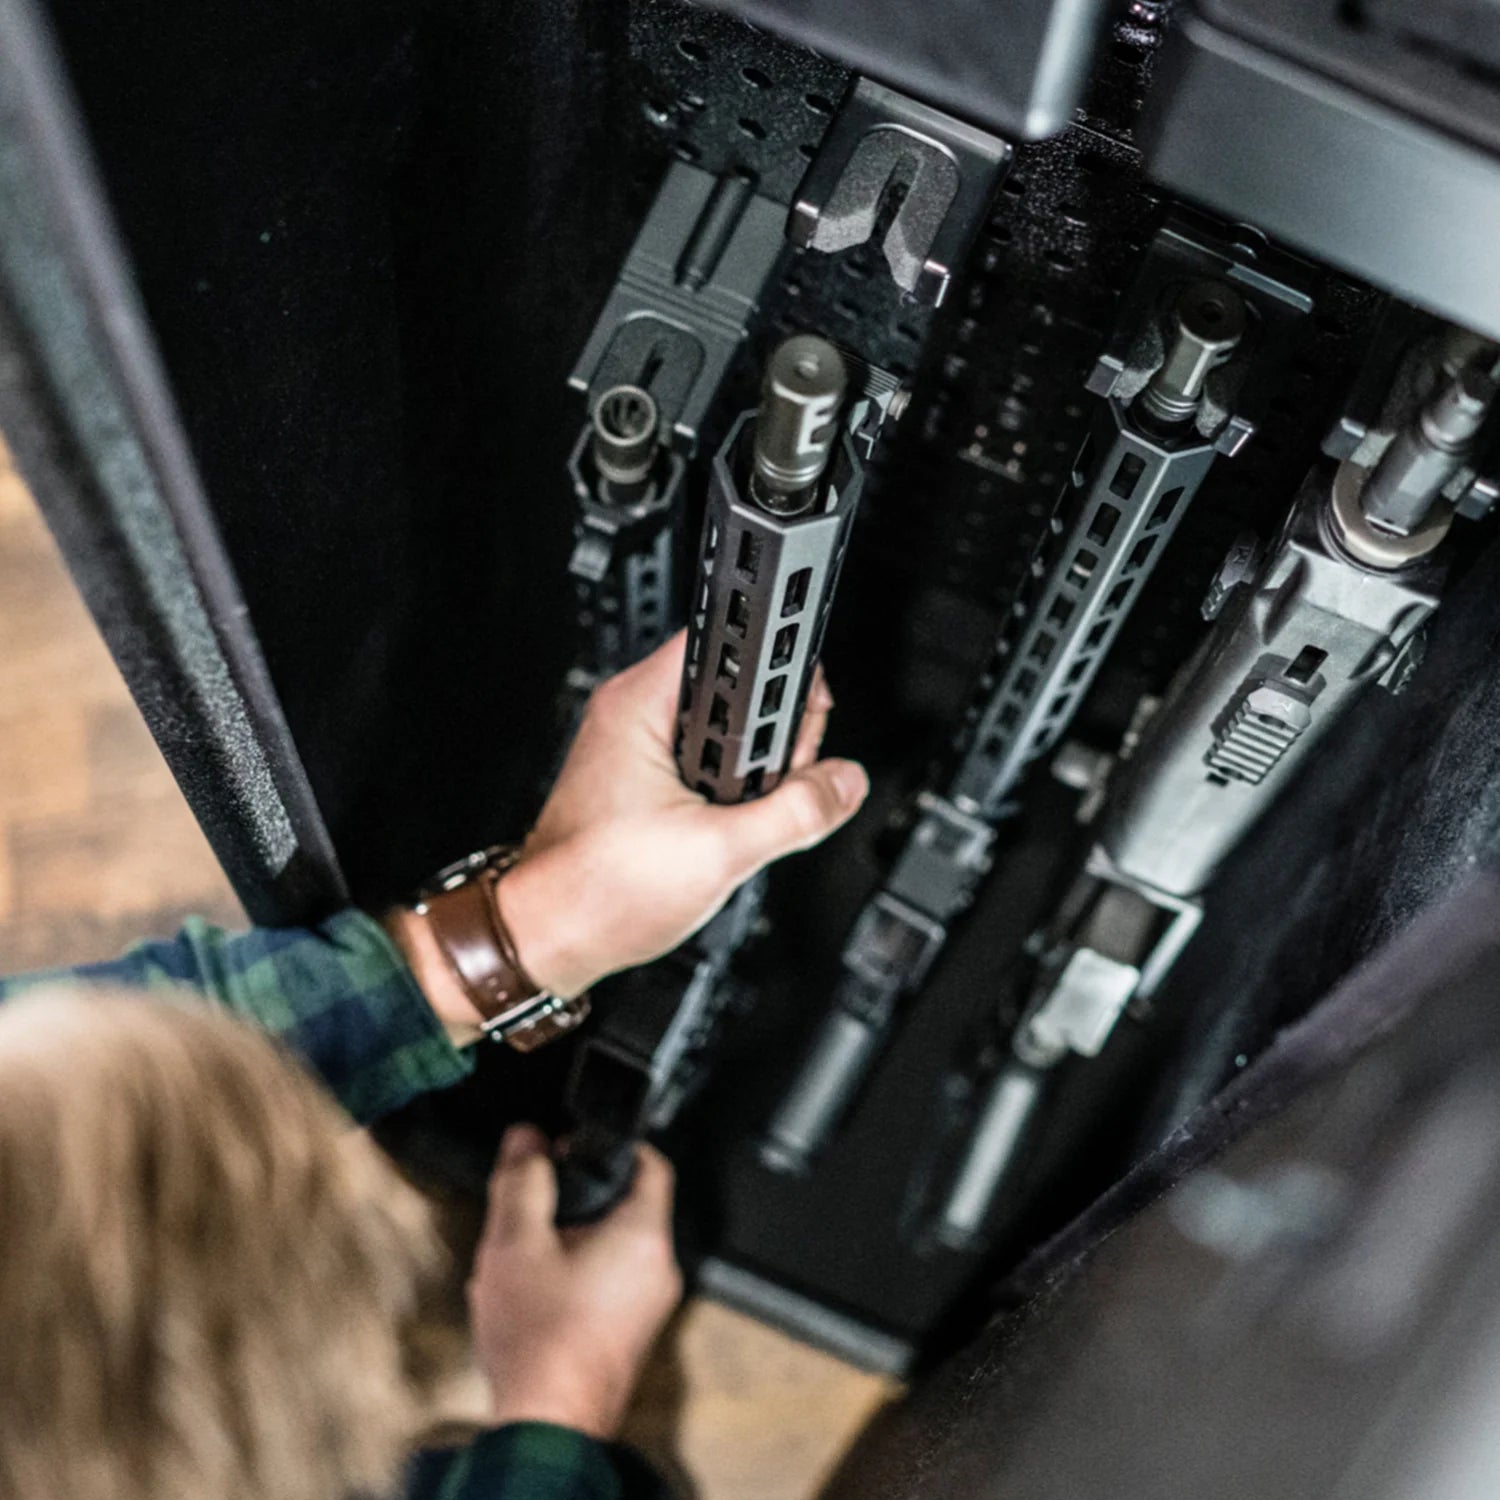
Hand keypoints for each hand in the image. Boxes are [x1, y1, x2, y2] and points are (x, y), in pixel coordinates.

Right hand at [470, 1124, 682, 1438]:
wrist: (547, 1421)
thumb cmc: (540, 1339)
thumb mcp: (516, 1243)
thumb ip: (522, 1182)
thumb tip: (526, 1140)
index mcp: (644, 1236)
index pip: (652, 1165)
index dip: (616, 1148)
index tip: (579, 1147)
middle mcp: (659, 1269)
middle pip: (629, 1208)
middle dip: (582, 1199)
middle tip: (542, 1200)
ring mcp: (650, 1306)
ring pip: (615, 1249)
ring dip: (574, 1241)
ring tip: (530, 1250)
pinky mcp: (632, 1333)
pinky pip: (611, 1284)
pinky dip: (578, 1276)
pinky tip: (536, 1291)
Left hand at [497, 631, 867, 996]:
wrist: (548, 938)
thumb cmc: (597, 890)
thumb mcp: (721, 851)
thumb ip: (797, 811)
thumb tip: (844, 782)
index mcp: (642, 703)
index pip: (733, 646)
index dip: (781, 680)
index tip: (803, 722)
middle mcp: (635, 713)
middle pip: (738, 690)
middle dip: (775, 737)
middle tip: (774, 785)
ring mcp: (636, 746)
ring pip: (726, 731)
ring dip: (754, 770)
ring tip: (747, 813)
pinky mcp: (640, 779)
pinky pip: (705, 762)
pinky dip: (729, 789)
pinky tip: (729, 824)